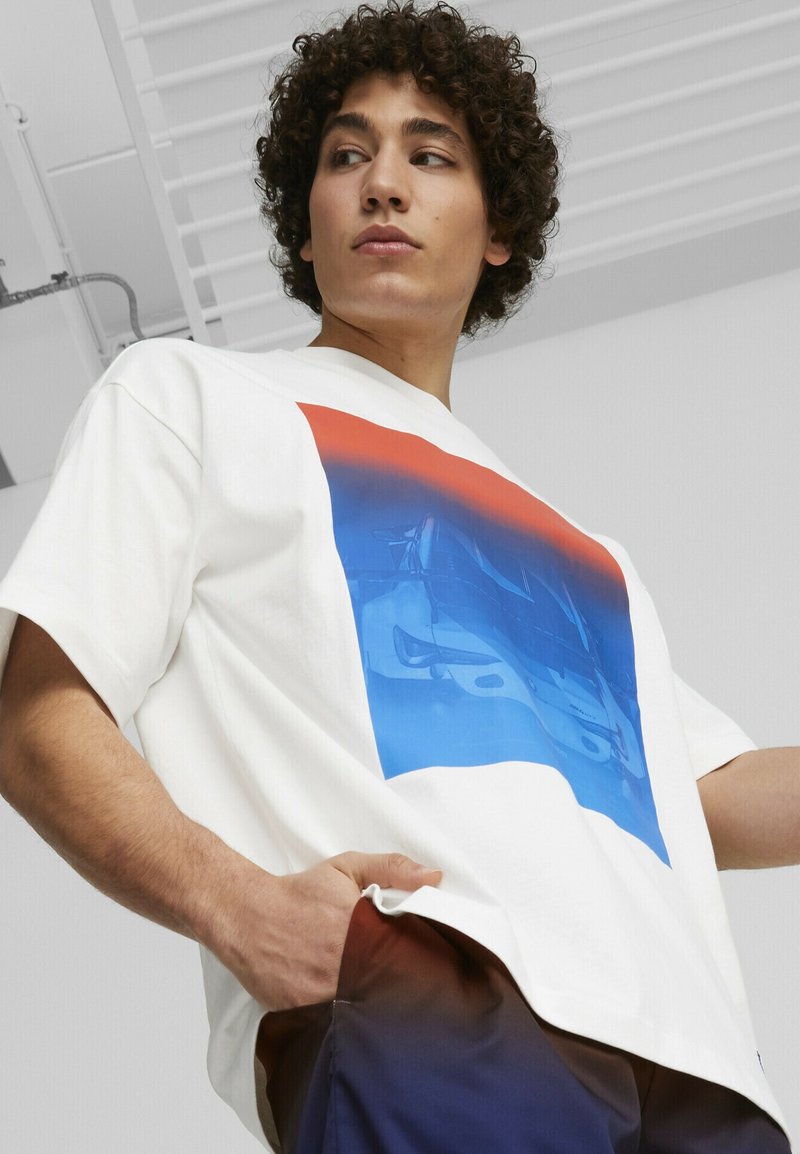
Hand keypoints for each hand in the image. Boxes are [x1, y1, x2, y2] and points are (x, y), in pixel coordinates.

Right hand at [208, 851, 441, 1010]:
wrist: (246, 915)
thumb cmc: (299, 893)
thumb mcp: (347, 868)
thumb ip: (393, 869)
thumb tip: (434, 878)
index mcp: (363, 928)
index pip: (408, 955)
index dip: (421, 965)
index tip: (432, 970)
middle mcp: (345, 961)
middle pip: (388, 986)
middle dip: (398, 988)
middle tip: (408, 991)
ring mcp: (323, 990)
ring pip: (362, 1009)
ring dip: (372, 1007)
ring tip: (380, 1004)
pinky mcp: (302, 1011)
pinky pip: (332, 1023)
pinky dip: (342, 1020)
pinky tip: (349, 1015)